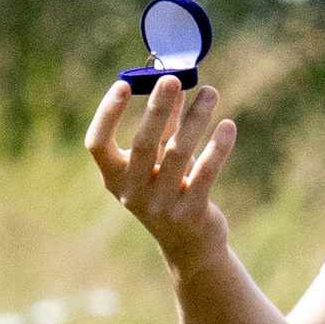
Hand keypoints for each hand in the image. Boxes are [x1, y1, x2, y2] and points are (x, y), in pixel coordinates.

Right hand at [84, 74, 237, 276]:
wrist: (188, 244)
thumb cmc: (169, 189)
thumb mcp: (160, 159)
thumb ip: (165, 124)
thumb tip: (174, 84)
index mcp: (114, 176)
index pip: (97, 143)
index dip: (107, 113)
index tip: (124, 84)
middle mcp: (132, 192)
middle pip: (142, 144)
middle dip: (158, 109)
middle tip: (171, 79)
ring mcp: (160, 205)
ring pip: (178, 153)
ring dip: (195, 119)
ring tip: (210, 92)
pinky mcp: (190, 213)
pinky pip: (205, 173)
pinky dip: (217, 148)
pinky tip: (227, 126)